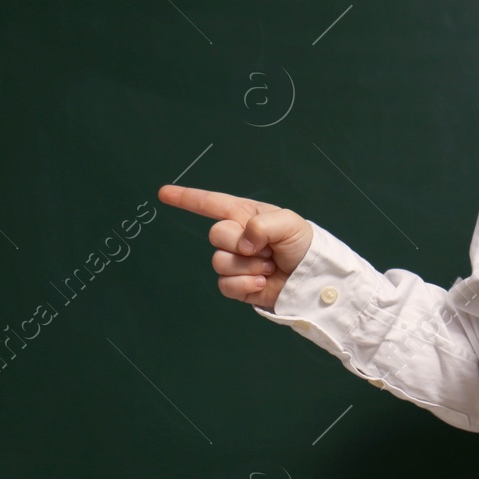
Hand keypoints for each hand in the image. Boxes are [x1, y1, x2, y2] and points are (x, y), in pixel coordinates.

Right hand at [158, 185, 313, 310]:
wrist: (315, 281)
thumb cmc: (306, 246)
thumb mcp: (290, 223)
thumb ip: (260, 225)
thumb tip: (241, 243)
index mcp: (247, 215)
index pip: (212, 204)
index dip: (187, 198)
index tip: (163, 193)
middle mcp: (238, 237)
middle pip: (216, 235)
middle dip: (239, 243)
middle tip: (267, 250)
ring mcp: (237, 262)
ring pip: (219, 262)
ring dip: (248, 266)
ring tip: (270, 267)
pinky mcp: (238, 285)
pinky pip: (225, 285)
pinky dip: (246, 285)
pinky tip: (263, 283)